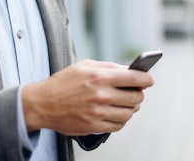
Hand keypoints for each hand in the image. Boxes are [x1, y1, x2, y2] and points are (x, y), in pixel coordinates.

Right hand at [22, 59, 154, 135]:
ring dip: (131, 108)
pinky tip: (117, 113)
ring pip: (129, 113)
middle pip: (136, 98)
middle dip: (139, 94)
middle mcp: (101, 95)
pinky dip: (122, 119)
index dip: (146, 79)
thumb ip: (109, 67)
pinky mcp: (94, 126)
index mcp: (100, 77)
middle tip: (136, 92)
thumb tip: (129, 71)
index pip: (134, 79)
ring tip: (127, 103)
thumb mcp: (85, 66)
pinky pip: (118, 125)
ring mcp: (98, 113)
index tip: (149, 80)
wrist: (43, 103)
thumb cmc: (64, 82)